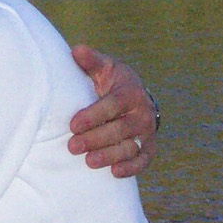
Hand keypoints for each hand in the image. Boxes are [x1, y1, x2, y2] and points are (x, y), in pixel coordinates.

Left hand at [67, 45, 157, 177]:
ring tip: (88, 162)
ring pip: (130, 147)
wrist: (136, 98)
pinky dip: (131, 168)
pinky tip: (114, 172)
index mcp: (131, 92)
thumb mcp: (104, 68)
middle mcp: (143, 113)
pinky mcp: (149, 149)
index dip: (93, 115)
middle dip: (95, 139)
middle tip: (72, 146)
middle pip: (120, 129)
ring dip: (109, 156)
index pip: (112, 105)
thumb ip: (90, 61)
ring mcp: (147, 133)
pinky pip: (143, 161)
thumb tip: (76, 50)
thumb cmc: (113, 82)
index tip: (73, 125)